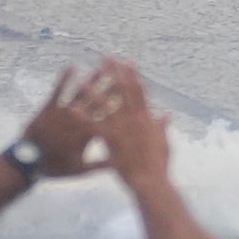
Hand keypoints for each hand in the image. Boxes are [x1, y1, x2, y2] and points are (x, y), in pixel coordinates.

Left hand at [14, 69, 113, 177]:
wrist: (27, 162)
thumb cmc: (55, 167)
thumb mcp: (80, 170)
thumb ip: (100, 165)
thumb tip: (119, 163)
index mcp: (88, 134)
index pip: (109, 116)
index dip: (121, 105)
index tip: (132, 96)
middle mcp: (78, 120)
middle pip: (98, 100)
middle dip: (111, 86)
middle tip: (122, 73)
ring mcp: (63, 112)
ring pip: (81, 92)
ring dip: (92, 79)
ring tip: (103, 67)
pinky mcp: (49, 107)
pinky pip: (59, 89)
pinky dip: (65, 77)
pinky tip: (72, 65)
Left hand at [94, 66, 174, 191]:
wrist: (150, 181)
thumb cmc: (158, 165)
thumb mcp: (163, 143)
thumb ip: (161, 127)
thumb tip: (166, 115)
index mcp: (145, 118)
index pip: (138, 91)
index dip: (132, 75)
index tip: (127, 61)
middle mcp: (132, 119)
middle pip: (121, 91)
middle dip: (114, 73)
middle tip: (107, 57)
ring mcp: (120, 129)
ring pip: (105, 105)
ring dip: (96, 89)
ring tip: (87, 75)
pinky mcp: (109, 140)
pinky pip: (92, 125)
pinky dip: (83, 116)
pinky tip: (72, 107)